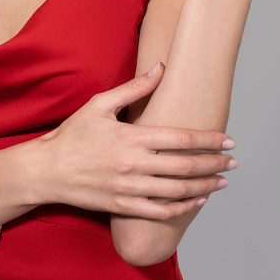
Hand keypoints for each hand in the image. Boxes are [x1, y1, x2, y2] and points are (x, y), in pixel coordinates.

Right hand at [36, 63, 236, 220]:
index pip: (181, 138)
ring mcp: (130, 188)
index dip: (209, 140)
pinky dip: (183, 208)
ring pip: (178, 191)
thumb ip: (133, 88)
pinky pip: (161, 212)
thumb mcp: (99, 104)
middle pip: (186, 166)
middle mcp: (134, 164)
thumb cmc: (72, 135)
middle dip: (215, 164)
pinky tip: (196, 200)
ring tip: (222, 181)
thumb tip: (160, 67)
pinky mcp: (123, 206)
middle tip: (233, 162)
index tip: (228, 140)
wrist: (47, 170)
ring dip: (205, 186)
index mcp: (131, 137)